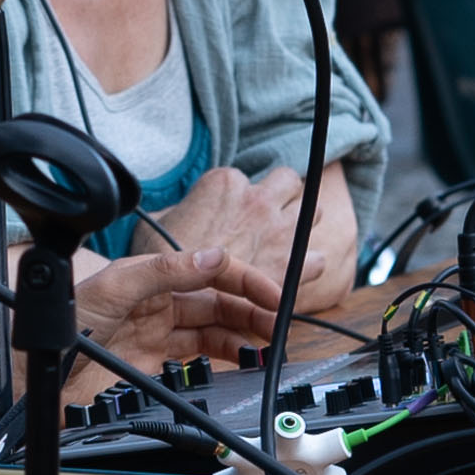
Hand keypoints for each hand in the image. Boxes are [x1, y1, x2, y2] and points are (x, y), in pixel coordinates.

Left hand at [69, 246, 281, 396]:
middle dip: (254, 308)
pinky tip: (246, 359)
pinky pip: (202, 354)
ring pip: (216, 327)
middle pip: (219, 299)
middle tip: (281, 325)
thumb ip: (162, 271)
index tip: (274, 295)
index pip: (210, 268)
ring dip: (246, 332)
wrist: (38, 374)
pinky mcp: (157, 361)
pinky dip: (228, 355)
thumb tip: (211, 256)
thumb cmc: (64, 326)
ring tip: (272, 344)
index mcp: (150, 274)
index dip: (246, 279)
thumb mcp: (112, 289)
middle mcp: (158, 299)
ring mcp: (159, 331)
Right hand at [158, 166, 349, 306]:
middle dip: (282, 197)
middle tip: (267, 217)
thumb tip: (188, 212)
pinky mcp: (290, 266)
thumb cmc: (160, 260)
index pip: (243, 178)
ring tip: (282, 242)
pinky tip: (292, 274)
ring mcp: (278, 232)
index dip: (238, 197)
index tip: (230, 214)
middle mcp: (258, 202)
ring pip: (312, 212)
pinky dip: (307, 267)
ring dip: (300, 226)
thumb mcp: (159, 220)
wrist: (170, 296)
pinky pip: (315, 260)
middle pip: (288, 182)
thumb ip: (183, 209)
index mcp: (226, 183)